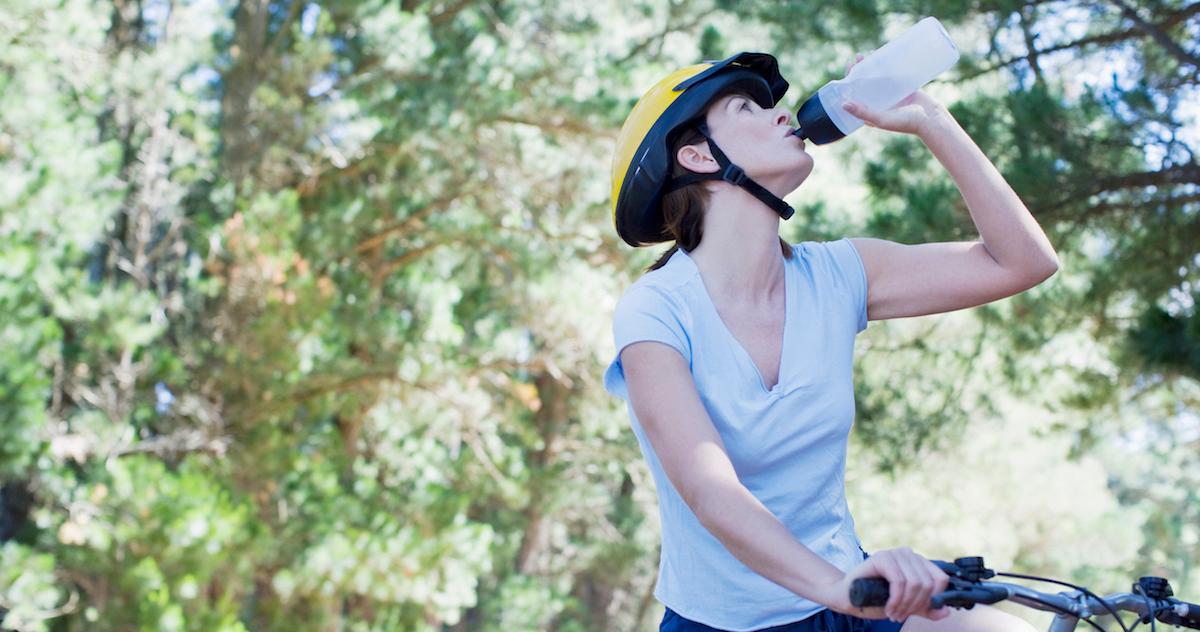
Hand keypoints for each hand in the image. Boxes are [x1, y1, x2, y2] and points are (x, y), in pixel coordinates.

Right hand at [820, 547, 951, 623]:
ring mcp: (895, 553)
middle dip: (915, 605)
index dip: (933, 599)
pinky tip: (889, 607)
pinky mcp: (882, 557)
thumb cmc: (877, 599)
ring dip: (905, 605)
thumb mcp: (908, 606)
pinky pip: (899, 581)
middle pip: (928, 584)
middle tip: (900, 615)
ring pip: (915, 583)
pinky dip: (896, 599)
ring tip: (894, 613)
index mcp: (918, 562)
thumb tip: (946, 611)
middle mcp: (908, 554)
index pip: (940, 579)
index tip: (917, 610)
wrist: (849, 597)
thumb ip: (926, 608)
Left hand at [840, 53, 949, 136]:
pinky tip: (883, 56)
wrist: (931, 119)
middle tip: (858, 57)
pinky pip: (890, 76)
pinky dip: (886, 67)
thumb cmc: (906, 122)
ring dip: (871, 67)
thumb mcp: (882, 119)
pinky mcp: (901, 89)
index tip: (848, 69)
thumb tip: (843, 104)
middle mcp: (878, 104)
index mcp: (870, 113)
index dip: (849, 83)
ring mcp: (889, 96)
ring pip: (877, 78)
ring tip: (867, 54)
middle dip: (859, 71)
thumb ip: (863, 112)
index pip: (855, 96)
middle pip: (864, 84)